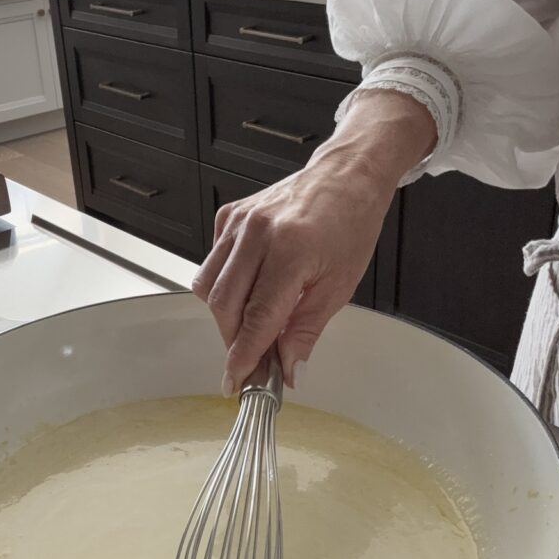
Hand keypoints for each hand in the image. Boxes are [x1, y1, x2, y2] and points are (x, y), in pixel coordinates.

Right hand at [192, 90, 436, 393]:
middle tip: (252, 362)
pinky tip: (250, 288)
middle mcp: (257, 233)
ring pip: (209, 287)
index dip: (243, 357)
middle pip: (224, 306)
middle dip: (235, 341)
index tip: (237, 382)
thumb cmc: (350, 223)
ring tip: (253, 325)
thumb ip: (306, 330)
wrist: (346, 176)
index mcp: (290, 250)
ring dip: (226, 316)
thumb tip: (288, 369)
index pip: (256, 319)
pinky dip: (224, 285)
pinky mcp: (228, 216)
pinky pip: (212, 263)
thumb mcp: (339, 285)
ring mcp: (238, 222)